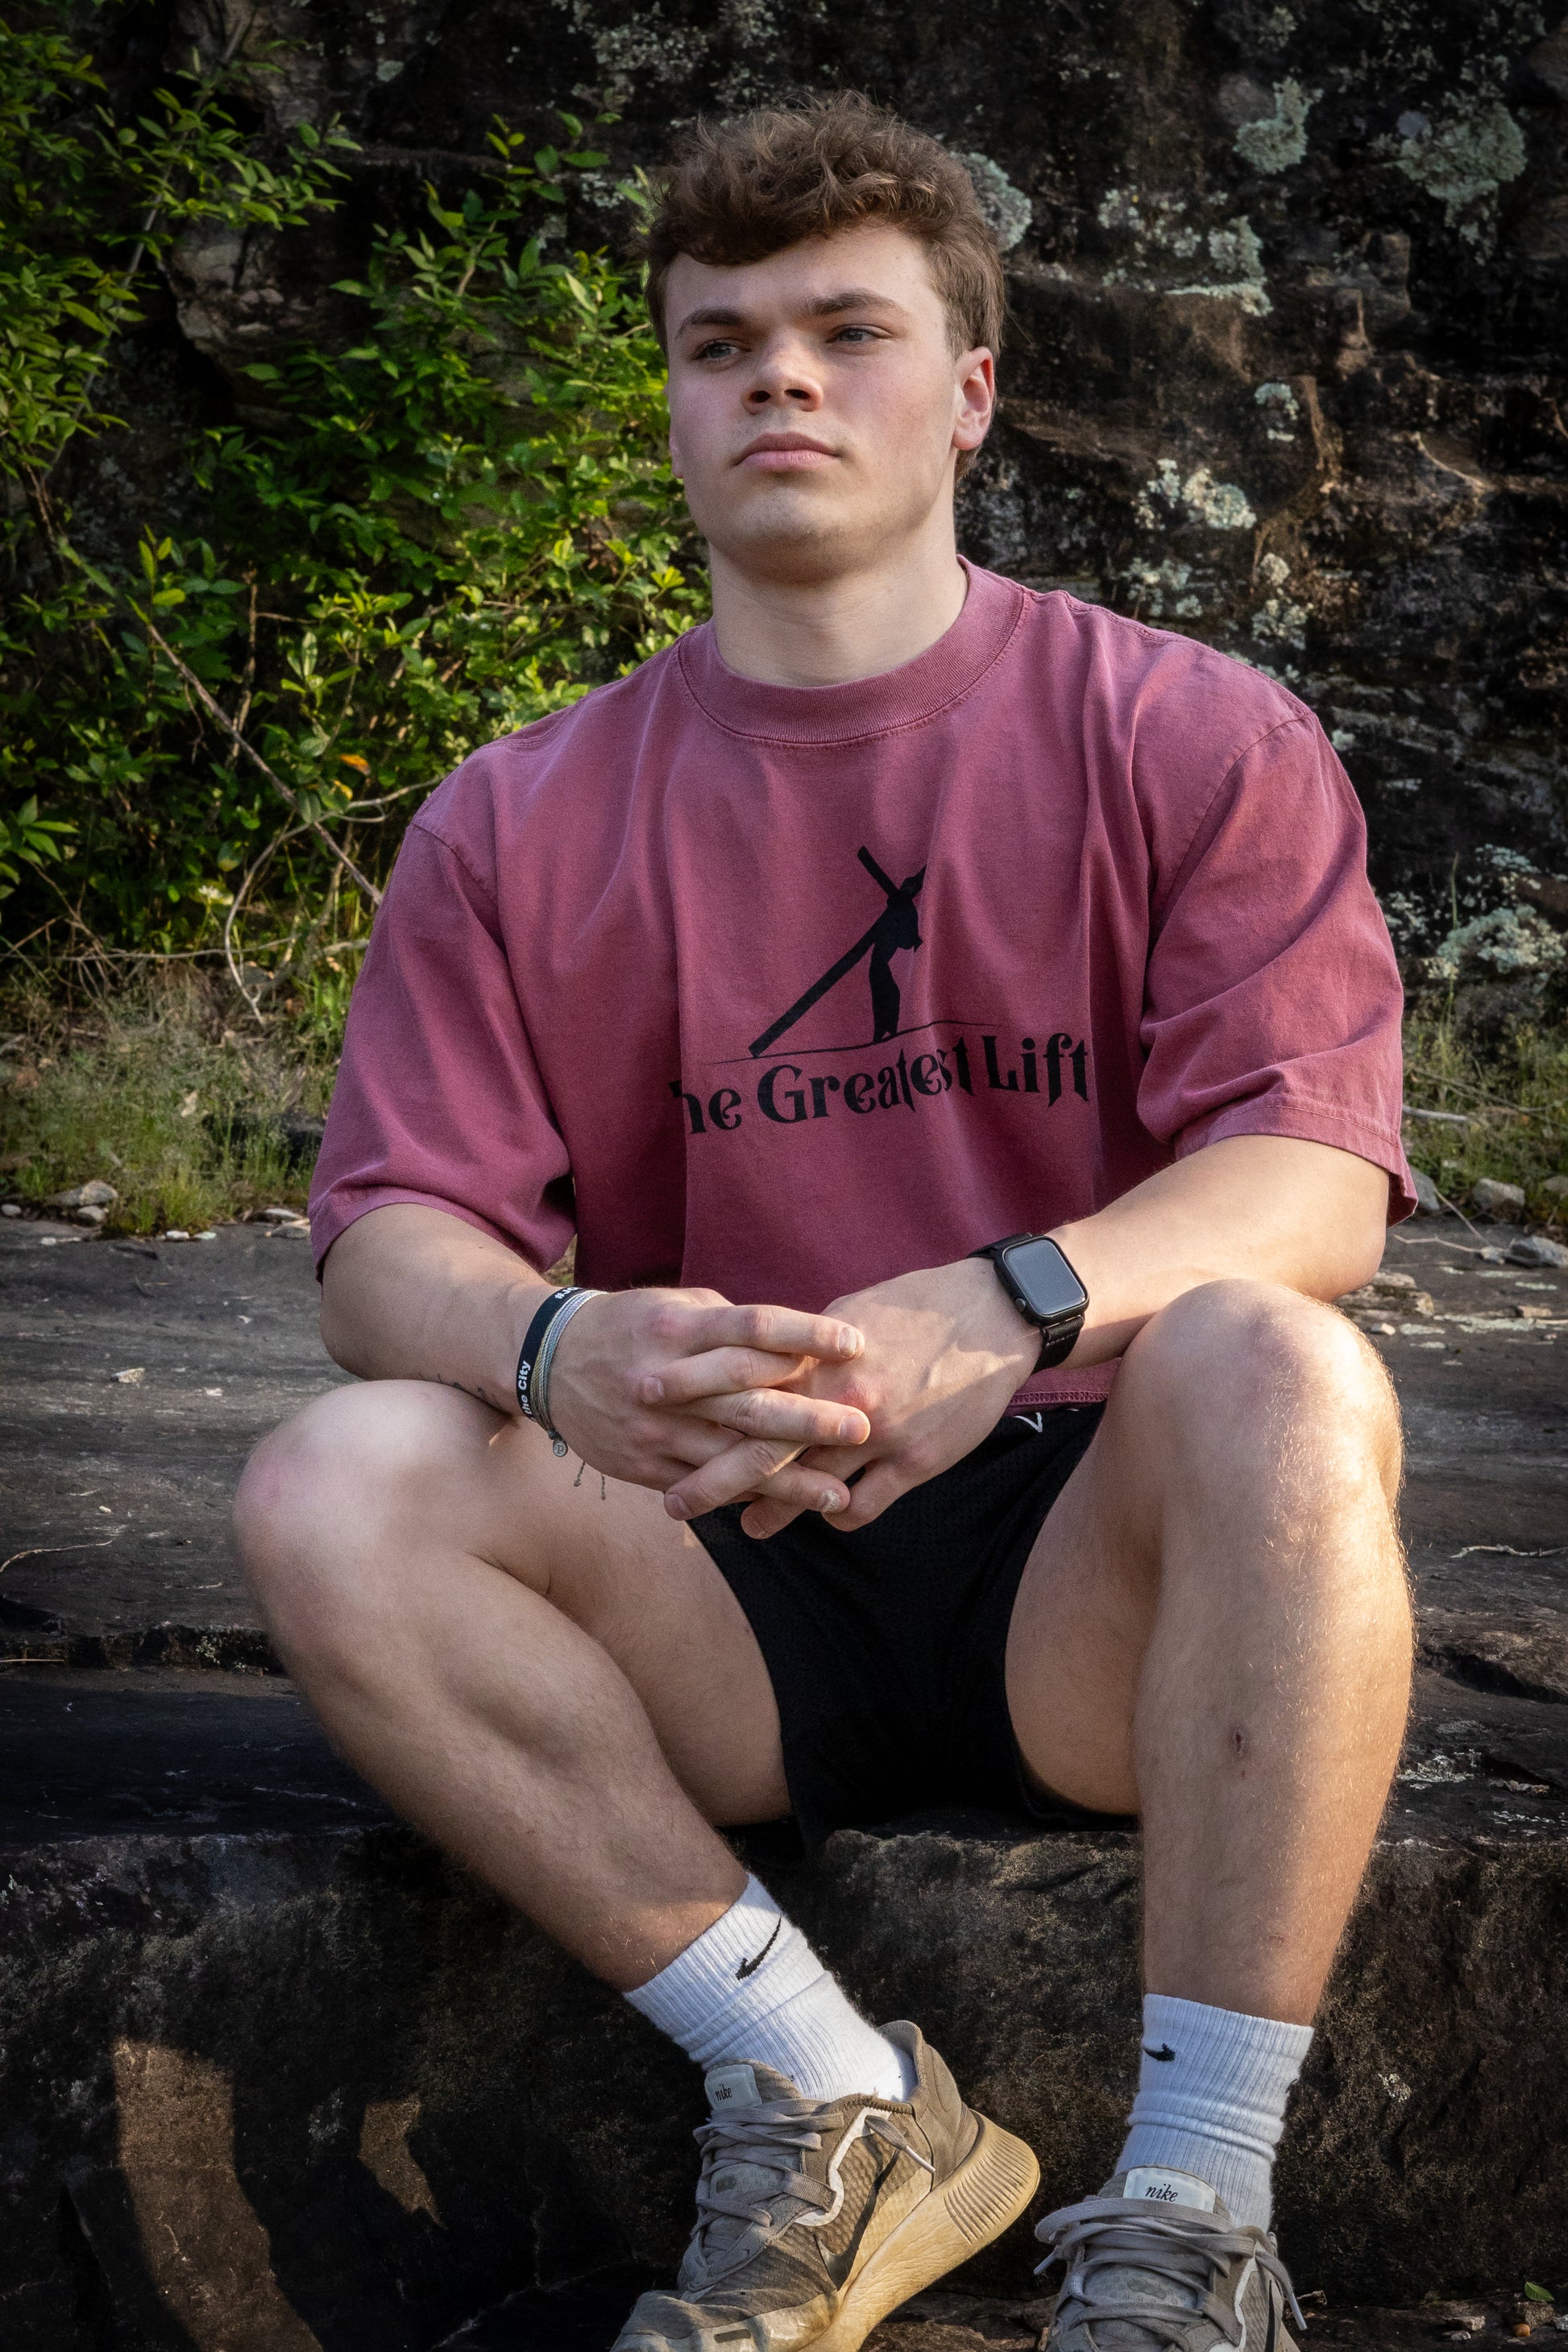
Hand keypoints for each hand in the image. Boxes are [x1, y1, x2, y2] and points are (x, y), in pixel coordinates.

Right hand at [545, 1286, 871, 1516]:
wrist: (548, 1362)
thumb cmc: (630, 1326)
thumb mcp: (674, 1305)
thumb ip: (729, 1324)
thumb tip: (792, 1343)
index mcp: (679, 1327)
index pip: (753, 1328)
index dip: (806, 1336)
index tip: (856, 1345)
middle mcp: (667, 1379)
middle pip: (747, 1398)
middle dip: (808, 1418)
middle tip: (861, 1427)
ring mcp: (654, 1427)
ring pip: (728, 1458)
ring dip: (786, 1480)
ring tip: (836, 1495)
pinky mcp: (643, 1464)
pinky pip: (701, 1485)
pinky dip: (743, 1498)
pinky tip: (783, 1510)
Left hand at [660, 1258, 1039, 1536]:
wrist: (995, 1315)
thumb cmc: (920, 1305)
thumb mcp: (850, 1313)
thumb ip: (804, 1345)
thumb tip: (764, 1356)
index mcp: (817, 1355)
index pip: (742, 1388)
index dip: (694, 1406)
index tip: (653, 1417)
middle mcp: (839, 1397)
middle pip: (761, 1449)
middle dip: (712, 1480)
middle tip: (674, 1502)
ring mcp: (878, 1434)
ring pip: (810, 1488)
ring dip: (773, 1512)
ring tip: (747, 1528)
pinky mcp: (915, 1460)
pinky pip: (864, 1506)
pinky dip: (840, 1515)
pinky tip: (829, 1517)